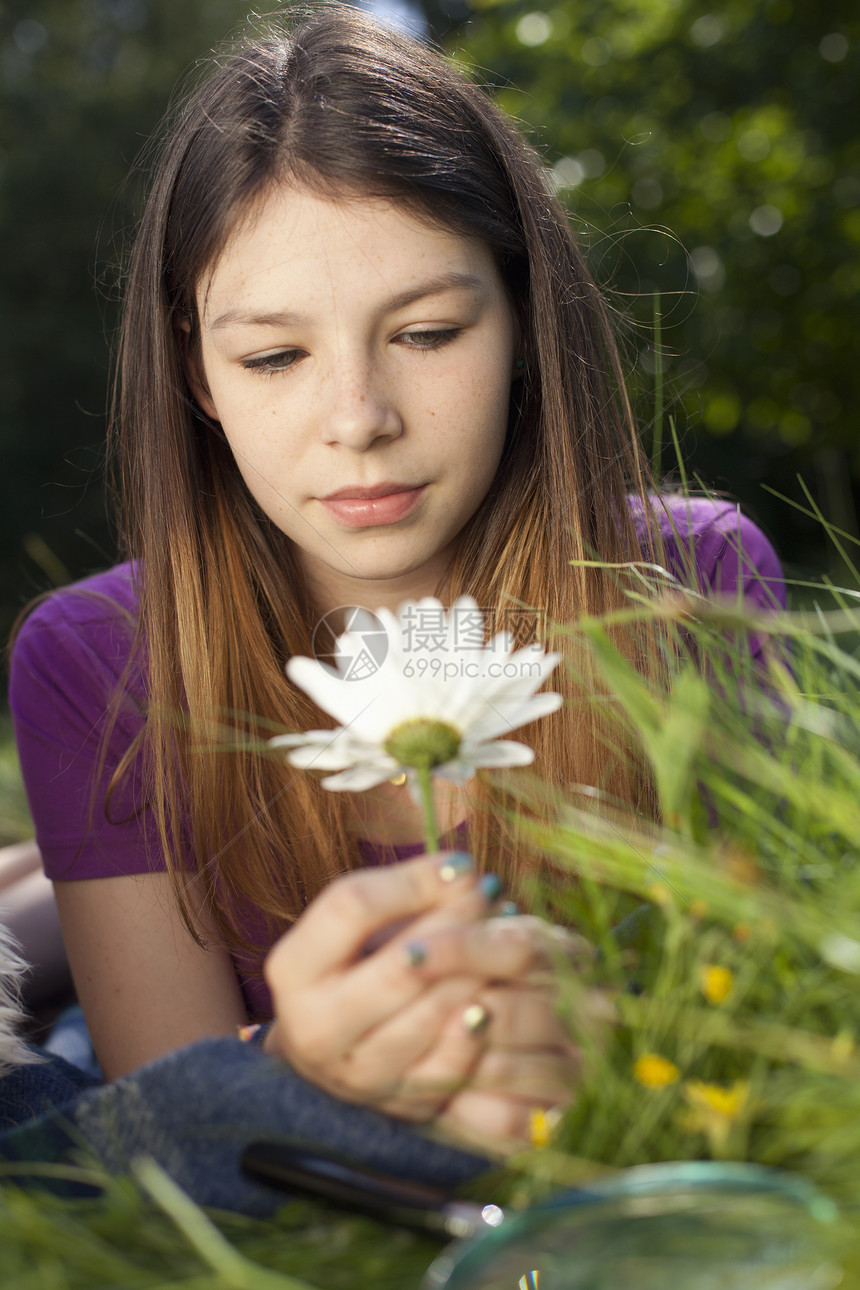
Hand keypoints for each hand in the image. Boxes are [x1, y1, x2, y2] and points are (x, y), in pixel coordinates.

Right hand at [262, 854, 578, 1128]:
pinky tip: (493, 998)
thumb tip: (464, 874)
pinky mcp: (396, 1105)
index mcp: (293, 967)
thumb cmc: (352, 969)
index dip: (413, 880)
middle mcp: (315, 1025)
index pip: (352, 907)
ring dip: (476, 970)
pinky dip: (476, 1029)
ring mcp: (354, 1072)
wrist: (331, 1056)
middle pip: (400, 964)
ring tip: (504, 935)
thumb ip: (400, 897)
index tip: (460, 865)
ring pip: (429, 1015)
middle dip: (456, 922)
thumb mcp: (355, 930)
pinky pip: (448, 1064)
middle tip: (492, 894)